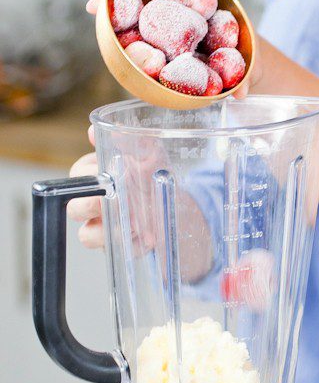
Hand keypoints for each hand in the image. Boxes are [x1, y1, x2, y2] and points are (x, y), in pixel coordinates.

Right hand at [67, 127, 164, 254]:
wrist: (179, 205)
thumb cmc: (155, 176)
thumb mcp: (149, 154)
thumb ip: (127, 139)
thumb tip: (94, 130)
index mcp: (95, 176)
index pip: (77, 175)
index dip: (87, 177)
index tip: (105, 177)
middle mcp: (94, 203)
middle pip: (74, 209)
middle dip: (89, 206)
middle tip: (110, 202)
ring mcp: (104, 227)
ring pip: (88, 236)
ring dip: (109, 231)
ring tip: (136, 224)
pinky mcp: (119, 247)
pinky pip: (117, 252)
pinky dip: (132, 246)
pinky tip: (148, 238)